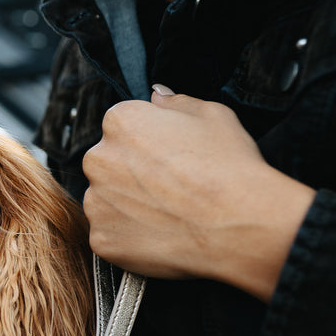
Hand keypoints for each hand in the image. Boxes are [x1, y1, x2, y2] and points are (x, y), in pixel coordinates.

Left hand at [82, 85, 314, 301]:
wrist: (239, 225)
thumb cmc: (229, 167)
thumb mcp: (212, 115)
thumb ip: (175, 102)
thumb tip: (157, 95)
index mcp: (120, 122)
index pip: (121, 127)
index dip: (147, 142)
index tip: (168, 156)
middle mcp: (98, 160)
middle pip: (108, 164)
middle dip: (131, 174)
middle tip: (168, 187)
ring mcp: (96, 203)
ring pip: (106, 201)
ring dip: (127, 205)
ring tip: (167, 213)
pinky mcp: (101, 240)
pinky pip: (110, 235)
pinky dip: (129, 237)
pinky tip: (160, 235)